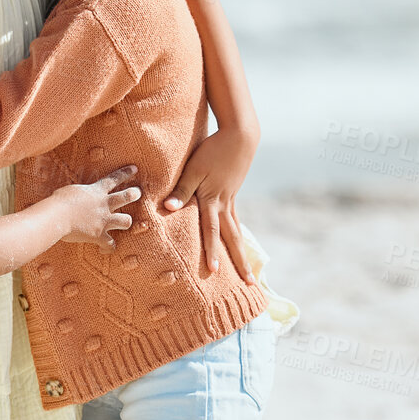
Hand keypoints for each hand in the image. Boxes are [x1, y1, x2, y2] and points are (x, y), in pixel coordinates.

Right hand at [60, 165, 140, 249]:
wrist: (57, 216)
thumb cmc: (58, 202)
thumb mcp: (70, 192)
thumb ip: (78, 195)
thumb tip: (73, 197)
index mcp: (96, 191)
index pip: (114, 179)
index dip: (125, 173)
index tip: (134, 169)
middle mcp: (104, 204)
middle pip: (126, 196)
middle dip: (134, 194)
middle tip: (137, 192)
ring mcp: (103, 220)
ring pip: (126, 221)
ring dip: (126, 222)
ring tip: (125, 222)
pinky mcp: (99, 235)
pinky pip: (110, 244)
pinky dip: (108, 247)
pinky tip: (105, 249)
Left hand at [164, 129, 257, 282]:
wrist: (239, 136)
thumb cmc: (213, 150)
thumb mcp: (193, 168)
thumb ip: (181, 190)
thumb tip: (169, 208)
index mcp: (213, 200)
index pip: (211, 230)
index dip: (212, 251)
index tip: (215, 271)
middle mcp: (225, 204)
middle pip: (232, 238)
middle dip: (239, 262)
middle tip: (249, 283)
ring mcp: (232, 200)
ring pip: (237, 231)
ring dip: (241, 251)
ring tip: (248, 271)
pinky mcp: (233, 193)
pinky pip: (236, 219)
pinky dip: (237, 233)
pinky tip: (236, 241)